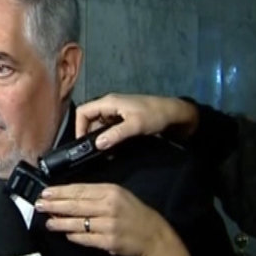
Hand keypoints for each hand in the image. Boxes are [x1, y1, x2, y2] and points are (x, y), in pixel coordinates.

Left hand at [35, 183, 191, 255]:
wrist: (154, 236)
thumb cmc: (135, 213)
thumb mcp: (119, 194)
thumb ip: (96, 194)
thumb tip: (70, 196)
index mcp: (110, 191)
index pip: (79, 190)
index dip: (60, 192)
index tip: (46, 192)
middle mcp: (108, 207)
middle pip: (75, 205)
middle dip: (54, 205)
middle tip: (39, 205)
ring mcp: (108, 225)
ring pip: (77, 223)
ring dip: (59, 222)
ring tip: (48, 221)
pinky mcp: (108, 242)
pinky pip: (85, 238)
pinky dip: (73, 236)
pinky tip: (65, 233)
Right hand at [76, 93, 198, 149]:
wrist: (176, 114)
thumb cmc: (156, 115)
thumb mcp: (135, 125)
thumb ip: (115, 134)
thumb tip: (97, 144)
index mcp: (108, 102)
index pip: (83, 112)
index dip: (79, 127)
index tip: (83, 143)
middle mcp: (109, 106)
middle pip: (89, 120)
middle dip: (89, 135)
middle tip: (94, 151)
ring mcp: (116, 113)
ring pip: (98, 126)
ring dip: (99, 139)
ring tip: (104, 152)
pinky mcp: (122, 120)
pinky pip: (108, 129)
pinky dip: (107, 138)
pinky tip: (112, 149)